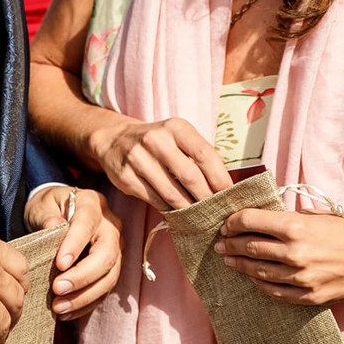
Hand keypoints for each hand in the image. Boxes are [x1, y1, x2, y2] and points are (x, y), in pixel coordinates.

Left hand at [23, 185, 123, 319]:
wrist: (59, 213)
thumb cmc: (49, 207)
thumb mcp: (41, 205)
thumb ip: (46, 216)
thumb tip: (53, 227)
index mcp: (92, 204)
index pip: (87, 225)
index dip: (75, 245)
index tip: (59, 264)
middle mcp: (110, 225)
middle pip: (106, 255)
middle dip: (83, 276)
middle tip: (57, 289)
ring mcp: (115, 247)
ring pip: (110, 276)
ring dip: (85, 296)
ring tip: (59, 307)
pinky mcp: (112, 267)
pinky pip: (105, 290)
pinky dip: (86, 304)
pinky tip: (66, 312)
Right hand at [93, 115, 233, 212]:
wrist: (115, 140)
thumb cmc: (158, 142)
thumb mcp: (178, 137)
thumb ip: (198, 155)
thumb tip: (223, 188)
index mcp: (175, 127)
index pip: (204, 154)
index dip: (219, 177)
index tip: (228, 193)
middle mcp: (156, 140)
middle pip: (189, 176)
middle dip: (206, 198)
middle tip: (215, 211)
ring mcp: (138, 159)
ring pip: (171, 193)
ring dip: (189, 209)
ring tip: (200, 216)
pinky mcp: (126, 178)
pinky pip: (155, 201)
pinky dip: (170, 211)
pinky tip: (178, 214)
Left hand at [213, 207, 343, 305]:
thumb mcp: (319, 214)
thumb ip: (289, 218)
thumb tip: (262, 219)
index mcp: (296, 227)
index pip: (249, 221)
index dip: (233, 222)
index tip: (227, 223)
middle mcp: (295, 253)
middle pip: (249, 247)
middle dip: (230, 244)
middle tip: (221, 243)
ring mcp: (301, 278)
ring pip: (258, 272)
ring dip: (241, 265)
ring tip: (231, 260)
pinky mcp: (309, 297)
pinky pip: (275, 293)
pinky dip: (261, 284)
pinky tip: (254, 278)